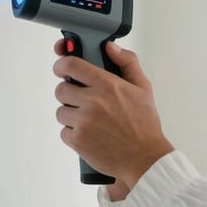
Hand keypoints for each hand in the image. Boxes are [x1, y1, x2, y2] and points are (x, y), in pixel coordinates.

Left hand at [53, 40, 173, 191]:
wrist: (144, 158)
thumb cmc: (144, 124)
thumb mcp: (143, 88)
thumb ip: (127, 62)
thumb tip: (110, 47)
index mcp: (107, 85)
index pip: (71, 65)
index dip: (62, 65)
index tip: (62, 69)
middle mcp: (93, 101)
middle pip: (61, 89)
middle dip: (69, 94)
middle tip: (82, 101)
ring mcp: (83, 122)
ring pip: (61, 111)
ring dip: (71, 115)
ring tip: (90, 121)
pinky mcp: (77, 140)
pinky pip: (63, 131)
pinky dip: (73, 133)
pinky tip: (90, 135)